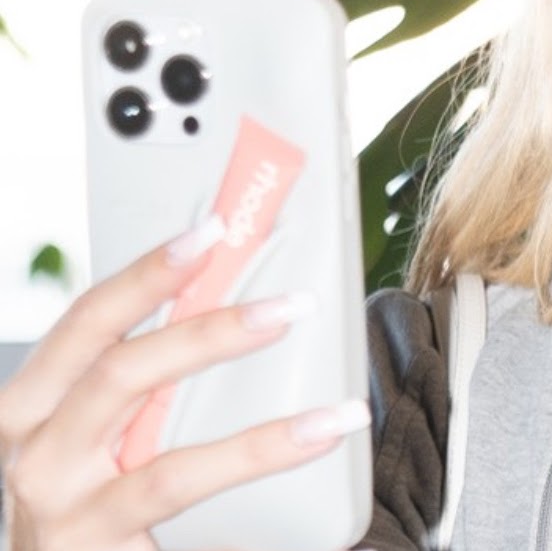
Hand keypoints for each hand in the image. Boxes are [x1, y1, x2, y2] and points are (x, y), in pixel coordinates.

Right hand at [0, 218, 364, 550]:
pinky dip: (260, 453)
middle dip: (204, 326)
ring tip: (319, 376)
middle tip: (290, 304)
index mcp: (33, 410)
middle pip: (116, 366)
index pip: (84, 324)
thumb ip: (148, 390)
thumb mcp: (106, 441)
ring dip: (241, 394)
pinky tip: (318, 434)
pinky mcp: (94, 546)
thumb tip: (239, 312)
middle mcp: (34, 453)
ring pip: (150, 427)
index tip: (210, 232)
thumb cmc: (97, 511)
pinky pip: (180, 485)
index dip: (144, 275)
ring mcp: (60, 504)